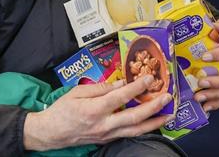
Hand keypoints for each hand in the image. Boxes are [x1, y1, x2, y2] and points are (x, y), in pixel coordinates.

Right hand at [23, 76, 171, 151]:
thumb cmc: (62, 110)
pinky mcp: (107, 139)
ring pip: (135, 130)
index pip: (120, 97)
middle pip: (134, 117)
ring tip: (168, 114)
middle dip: (153, 107)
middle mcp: (103, 125)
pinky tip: (152, 122)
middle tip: (167, 97)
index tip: (149, 78)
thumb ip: (100, 88)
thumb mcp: (77, 92)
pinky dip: (142, 128)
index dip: (137, 88)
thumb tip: (120, 83)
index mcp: (94, 110)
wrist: (50, 133)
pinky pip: (128, 134)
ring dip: (154, 122)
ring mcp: (106, 135)